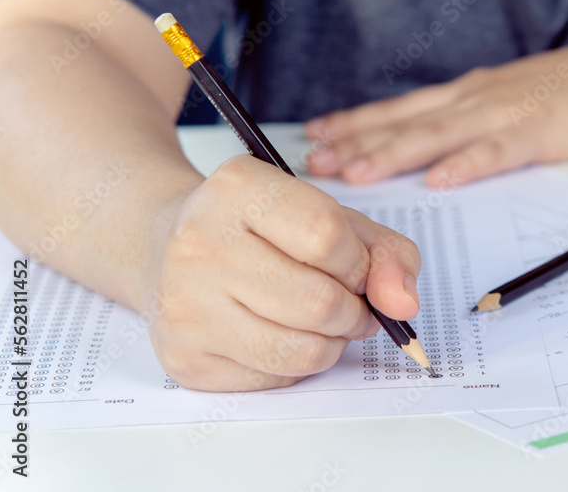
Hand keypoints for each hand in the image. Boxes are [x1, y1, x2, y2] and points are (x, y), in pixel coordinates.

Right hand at [138, 155, 420, 391]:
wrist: (164, 246)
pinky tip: (283, 335)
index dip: (359, 263)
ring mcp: (184, 304)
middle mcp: (199, 242)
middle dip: (353, 311)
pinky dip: (297, 365)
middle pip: (318, 302)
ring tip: (325, 323)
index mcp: (239, 188)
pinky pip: (274, 379)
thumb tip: (404, 305)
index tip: (355, 267)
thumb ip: (385, 252)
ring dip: (332, 344)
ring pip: (300, 351)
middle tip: (349, 304)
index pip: (327, 236)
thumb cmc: (260, 230)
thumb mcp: (329, 216)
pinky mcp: (184, 356)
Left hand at [304, 33, 567, 186]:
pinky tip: (441, 180)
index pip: (403, 111)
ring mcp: (510, 113)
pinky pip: (500, 151)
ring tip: (356, 173)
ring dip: (394, 153)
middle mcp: (480, 99)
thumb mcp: (517, 99)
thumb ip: (479, 123)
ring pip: (440, 136)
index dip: (357, 124)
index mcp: (473, 95)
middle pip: (408, 123)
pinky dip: (468, 165)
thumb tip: (441, 156)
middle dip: (357, 144)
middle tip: (313, 164)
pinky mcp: (543, 132)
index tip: (317, 137)